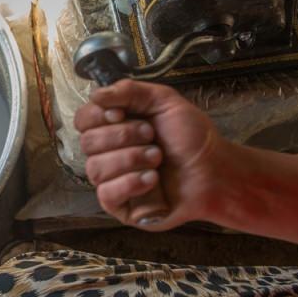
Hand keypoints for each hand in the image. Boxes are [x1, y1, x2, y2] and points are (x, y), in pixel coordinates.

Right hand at [73, 79, 230, 229]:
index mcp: (115, 126)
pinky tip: (152, 180)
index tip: (122, 114)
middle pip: (88, 142)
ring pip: (96, 168)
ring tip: (158, 159)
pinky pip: (106, 194)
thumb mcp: (164, 101)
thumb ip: (129, 90)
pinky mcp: (120, 205)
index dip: (98, 116)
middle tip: (152, 136)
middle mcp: (109, 153)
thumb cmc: (192, 139)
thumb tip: (96, 94)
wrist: (214, 172)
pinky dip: (130, 183)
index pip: (83, 119)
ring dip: (131, 159)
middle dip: (123, 136)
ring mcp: (112, 180)